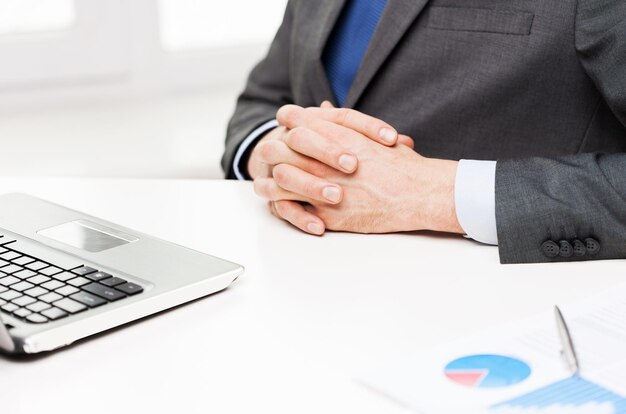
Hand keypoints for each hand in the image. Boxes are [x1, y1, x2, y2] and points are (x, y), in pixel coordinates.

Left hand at [270, 106, 462, 233]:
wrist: (417, 195)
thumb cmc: (400, 165)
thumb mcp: (370, 135)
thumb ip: (340, 122)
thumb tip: (321, 109)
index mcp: (335, 135)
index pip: (294, 119)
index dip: (285, 120)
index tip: (284, 124)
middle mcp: (323, 160)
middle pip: (278, 148)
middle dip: (271, 149)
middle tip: (271, 152)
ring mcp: (322, 187)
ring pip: (279, 179)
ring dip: (271, 180)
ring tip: (268, 182)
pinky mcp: (327, 214)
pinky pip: (294, 210)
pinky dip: (286, 207)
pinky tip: (284, 205)